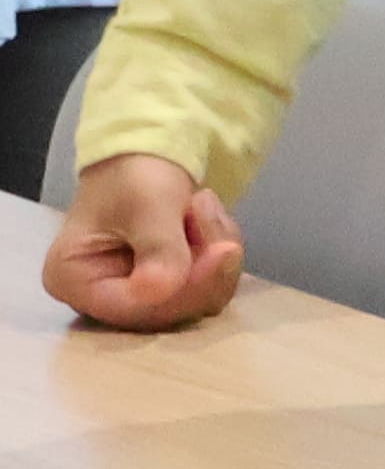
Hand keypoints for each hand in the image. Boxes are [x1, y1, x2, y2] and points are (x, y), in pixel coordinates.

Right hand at [40, 155, 243, 330]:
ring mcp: (137, 297)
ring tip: (201, 203)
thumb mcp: (146, 203)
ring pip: (199, 299)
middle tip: (206, 207)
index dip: (187, 288)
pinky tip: (207, 218)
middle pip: (170, 309)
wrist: (145, 159)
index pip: (135, 307)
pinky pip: (210, 286)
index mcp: (74, 281)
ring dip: (214, 249)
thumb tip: (160, 290)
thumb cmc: (132, 176)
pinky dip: (219, 252)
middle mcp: (100, 299)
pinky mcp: (168, 291)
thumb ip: (157, 247)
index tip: (226, 250)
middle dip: (205, 262)